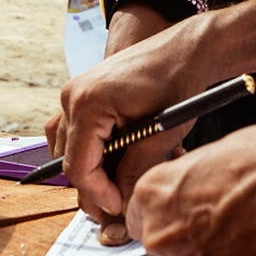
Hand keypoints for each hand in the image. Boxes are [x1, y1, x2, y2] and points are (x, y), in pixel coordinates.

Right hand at [46, 6, 214, 223]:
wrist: (187, 48)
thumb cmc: (179, 81)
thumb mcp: (162, 134)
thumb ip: (136, 170)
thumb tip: (119, 203)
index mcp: (88, 103)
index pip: (78, 168)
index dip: (98, 195)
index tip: (120, 207)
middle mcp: (72, 96)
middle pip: (68, 161)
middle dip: (94, 186)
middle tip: (122, 201)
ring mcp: (74, 92)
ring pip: (68, 148)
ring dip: (93, 168)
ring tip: (123, 178)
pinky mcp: (83, 93)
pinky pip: (74, 131)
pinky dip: (92, 149)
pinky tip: (120, 155)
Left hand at [126, 123, 255, 255]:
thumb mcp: (216, 153)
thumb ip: (191, 178)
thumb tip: (194, 186)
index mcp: (155, 191)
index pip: (134, 213)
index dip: (160, 211)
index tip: (175, 208)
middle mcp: (164, 231)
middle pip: (161, 240)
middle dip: (183, 231)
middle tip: (216, 214)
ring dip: (211, 247)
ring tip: (246, 221)